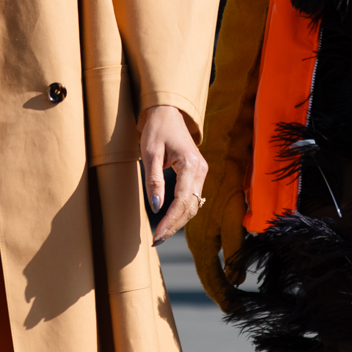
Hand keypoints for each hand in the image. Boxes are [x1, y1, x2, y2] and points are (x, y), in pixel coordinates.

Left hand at [138, 105, 206, 244]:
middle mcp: (201, 170)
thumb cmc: (157, 128)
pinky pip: (192, 198)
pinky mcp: (197, 174)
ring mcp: (201, 172)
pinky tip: (169, 220)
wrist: (167, 112)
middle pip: (191, 207)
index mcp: (191, 164)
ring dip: (179, 221)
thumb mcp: (150, 152)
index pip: (182, 201)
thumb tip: (156, 207)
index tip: (157, 235)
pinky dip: (182, 212)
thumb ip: (153, 180)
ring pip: (193, 205)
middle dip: (174, 226)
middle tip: (156, 239)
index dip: (170, 221)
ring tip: (161, 233)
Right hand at [186, 184, 244, 309]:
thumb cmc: (228, 189)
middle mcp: (195, 241)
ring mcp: (194, 235)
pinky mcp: (197, 228)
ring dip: (216, 282)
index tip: (233, 311)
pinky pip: (204, 255)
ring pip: (204, 266)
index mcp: (204, 243)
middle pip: (206, 275)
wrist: (219, 161)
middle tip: (232, 309)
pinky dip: (212, 268)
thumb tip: (235, 279)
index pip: (212, 278)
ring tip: (228, 297)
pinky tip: (219, 273)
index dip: (223, 296)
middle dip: (219, 293)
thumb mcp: (235, 221)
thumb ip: (235, 251)